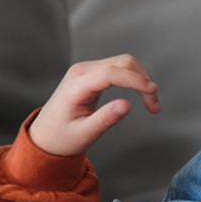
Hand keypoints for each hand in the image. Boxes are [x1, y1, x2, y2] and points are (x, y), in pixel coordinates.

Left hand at [29, 54, 160, 158]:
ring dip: (142, 79)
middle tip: (154, 107)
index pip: (111, 73)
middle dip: (143, 81)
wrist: (46, 136)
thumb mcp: (84, 134)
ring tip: (152, 104)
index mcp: (76, 86)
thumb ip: (105, 119)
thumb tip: (126, 105)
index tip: (153, 92)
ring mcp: (87, 70)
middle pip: (122, 63)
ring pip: (124, 63)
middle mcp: (81, 71)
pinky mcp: (93, 73)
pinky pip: (119, 68)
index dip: (134, 80)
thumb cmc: (62, 138)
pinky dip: (135, 79)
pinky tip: (142, 95)